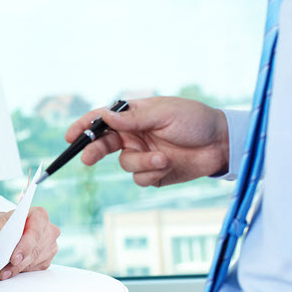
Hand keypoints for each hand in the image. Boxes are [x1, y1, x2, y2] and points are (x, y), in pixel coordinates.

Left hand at [0, 206, 59, 279]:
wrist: (7, 233)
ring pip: (35, 260)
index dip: (25, 246)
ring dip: (18, 268)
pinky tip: (12, 271)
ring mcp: (51, 245)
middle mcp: (50, 229)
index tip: (13, 258)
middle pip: (35, 249)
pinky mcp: (48, 258)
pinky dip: (23, 271)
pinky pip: (36, 268)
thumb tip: (4, 245)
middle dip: (18, 262)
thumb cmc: (4, 226)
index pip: (35, 231)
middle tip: (3, 271)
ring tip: (3, 272)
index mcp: (40, 215)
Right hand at [67, 96, 228, 186]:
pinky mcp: (154, 173)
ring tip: (163, 158)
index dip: (83, 126)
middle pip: (103, 144)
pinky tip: (167, 165)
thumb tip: (105, 116)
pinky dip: (151, 174)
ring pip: (125, 164)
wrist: (221, 144)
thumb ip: (134, 119)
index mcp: (134, 116)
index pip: (102, 120)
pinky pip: (140, 178)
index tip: (69, 136)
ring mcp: (143, 155)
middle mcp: (134, 135)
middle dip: (94, 151)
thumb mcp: (164, 113)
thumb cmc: (195, 120)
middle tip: (88, 159)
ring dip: (141, 163)